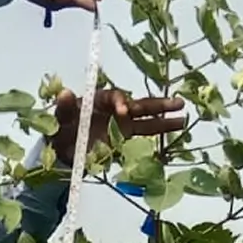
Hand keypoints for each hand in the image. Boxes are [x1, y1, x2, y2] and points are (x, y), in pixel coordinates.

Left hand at [46, 88, 188, 164]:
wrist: (63, 149)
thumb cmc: (62, 129)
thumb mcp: (60, 118)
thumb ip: (64, 107)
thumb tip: (64, 93)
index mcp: (100, 101)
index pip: (114, 98)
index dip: (120, 102)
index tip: (123, 111)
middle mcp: (115, 110)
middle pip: (139, 105)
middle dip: (158, 105)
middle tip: (178, 103)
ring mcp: (122, 125)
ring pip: (146, 120)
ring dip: (164, 118)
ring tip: (183, 118)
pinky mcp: (125, 139)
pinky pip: (143, 135)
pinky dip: (158, 133)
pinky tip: (175, 130)